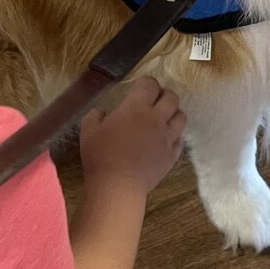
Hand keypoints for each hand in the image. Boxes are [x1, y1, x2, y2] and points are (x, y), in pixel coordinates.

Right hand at [79, 76, 186, 196]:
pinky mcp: (172, 155)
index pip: (150, 85)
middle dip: (164, 94)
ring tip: (164, 117)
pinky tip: (166, 139)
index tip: (142, 86)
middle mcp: (156, 118)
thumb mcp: (88, 132)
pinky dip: (175, 136)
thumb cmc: (101, 156)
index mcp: (136, 108)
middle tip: (155, 99)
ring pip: (181, 116)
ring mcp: (167, 137)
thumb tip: (101, 112)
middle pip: (171, 97)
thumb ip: (95, 116)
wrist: (118, 186)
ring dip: (173, 113)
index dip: (147, 82)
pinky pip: (180, 139)